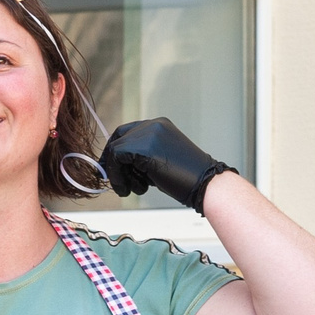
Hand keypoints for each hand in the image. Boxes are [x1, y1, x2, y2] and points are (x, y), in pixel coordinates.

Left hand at [102, 118, 235, 212]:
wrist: (205, 183)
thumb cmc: (186, 178)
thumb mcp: (160, 160)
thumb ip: (140, 157)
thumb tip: (116, 164)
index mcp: (159, 125)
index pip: (127, 132)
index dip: (115, 150)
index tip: (109, 168)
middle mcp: (153, 125)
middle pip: (119, 137)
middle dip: (111, 160)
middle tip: (112, 180)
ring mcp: (148, 133)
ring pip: (116, 149)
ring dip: (118, 173)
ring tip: (131, 189)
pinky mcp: (144, 146)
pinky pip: (117, 157)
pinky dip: (117, 175)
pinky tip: (128, 189)